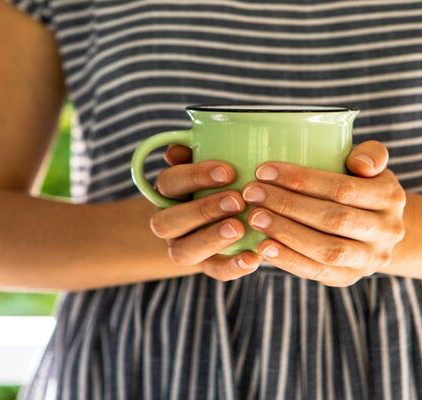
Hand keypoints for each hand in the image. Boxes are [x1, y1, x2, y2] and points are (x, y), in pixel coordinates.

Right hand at [148, 144, 261, 279]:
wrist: (237, 210)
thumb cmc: (225, 178)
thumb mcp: (214, 162)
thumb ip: (200, 150)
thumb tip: (176, 149)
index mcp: (168, 192)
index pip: (169, 182)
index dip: (195, 176)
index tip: (229, 171)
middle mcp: (168, 222)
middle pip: (167, 221)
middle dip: (202, 210)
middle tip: (237, 200)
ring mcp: (183, 247)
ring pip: (183, 252)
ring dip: (211, 239)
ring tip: (240, 228)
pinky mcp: (206, 266)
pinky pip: (214, 272)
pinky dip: (233, 267)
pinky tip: (254, 258)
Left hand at [241, 141, 405, 286]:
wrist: (375, 229)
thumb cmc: (361, 186)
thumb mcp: (371, 165)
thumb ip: (369, 155)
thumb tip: (359, 164)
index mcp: (391, 196)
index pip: (344, 189)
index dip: (302, 180)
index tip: (264, 171)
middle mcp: (387, 231)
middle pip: (334, 219)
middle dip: (288, 206)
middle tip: (253, 194)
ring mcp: (371, 259)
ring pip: (327, 250)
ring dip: (286, 233)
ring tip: (255, 218)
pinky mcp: (350, 278)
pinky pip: (319, 273)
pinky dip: (289, 260)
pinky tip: (264, 247)